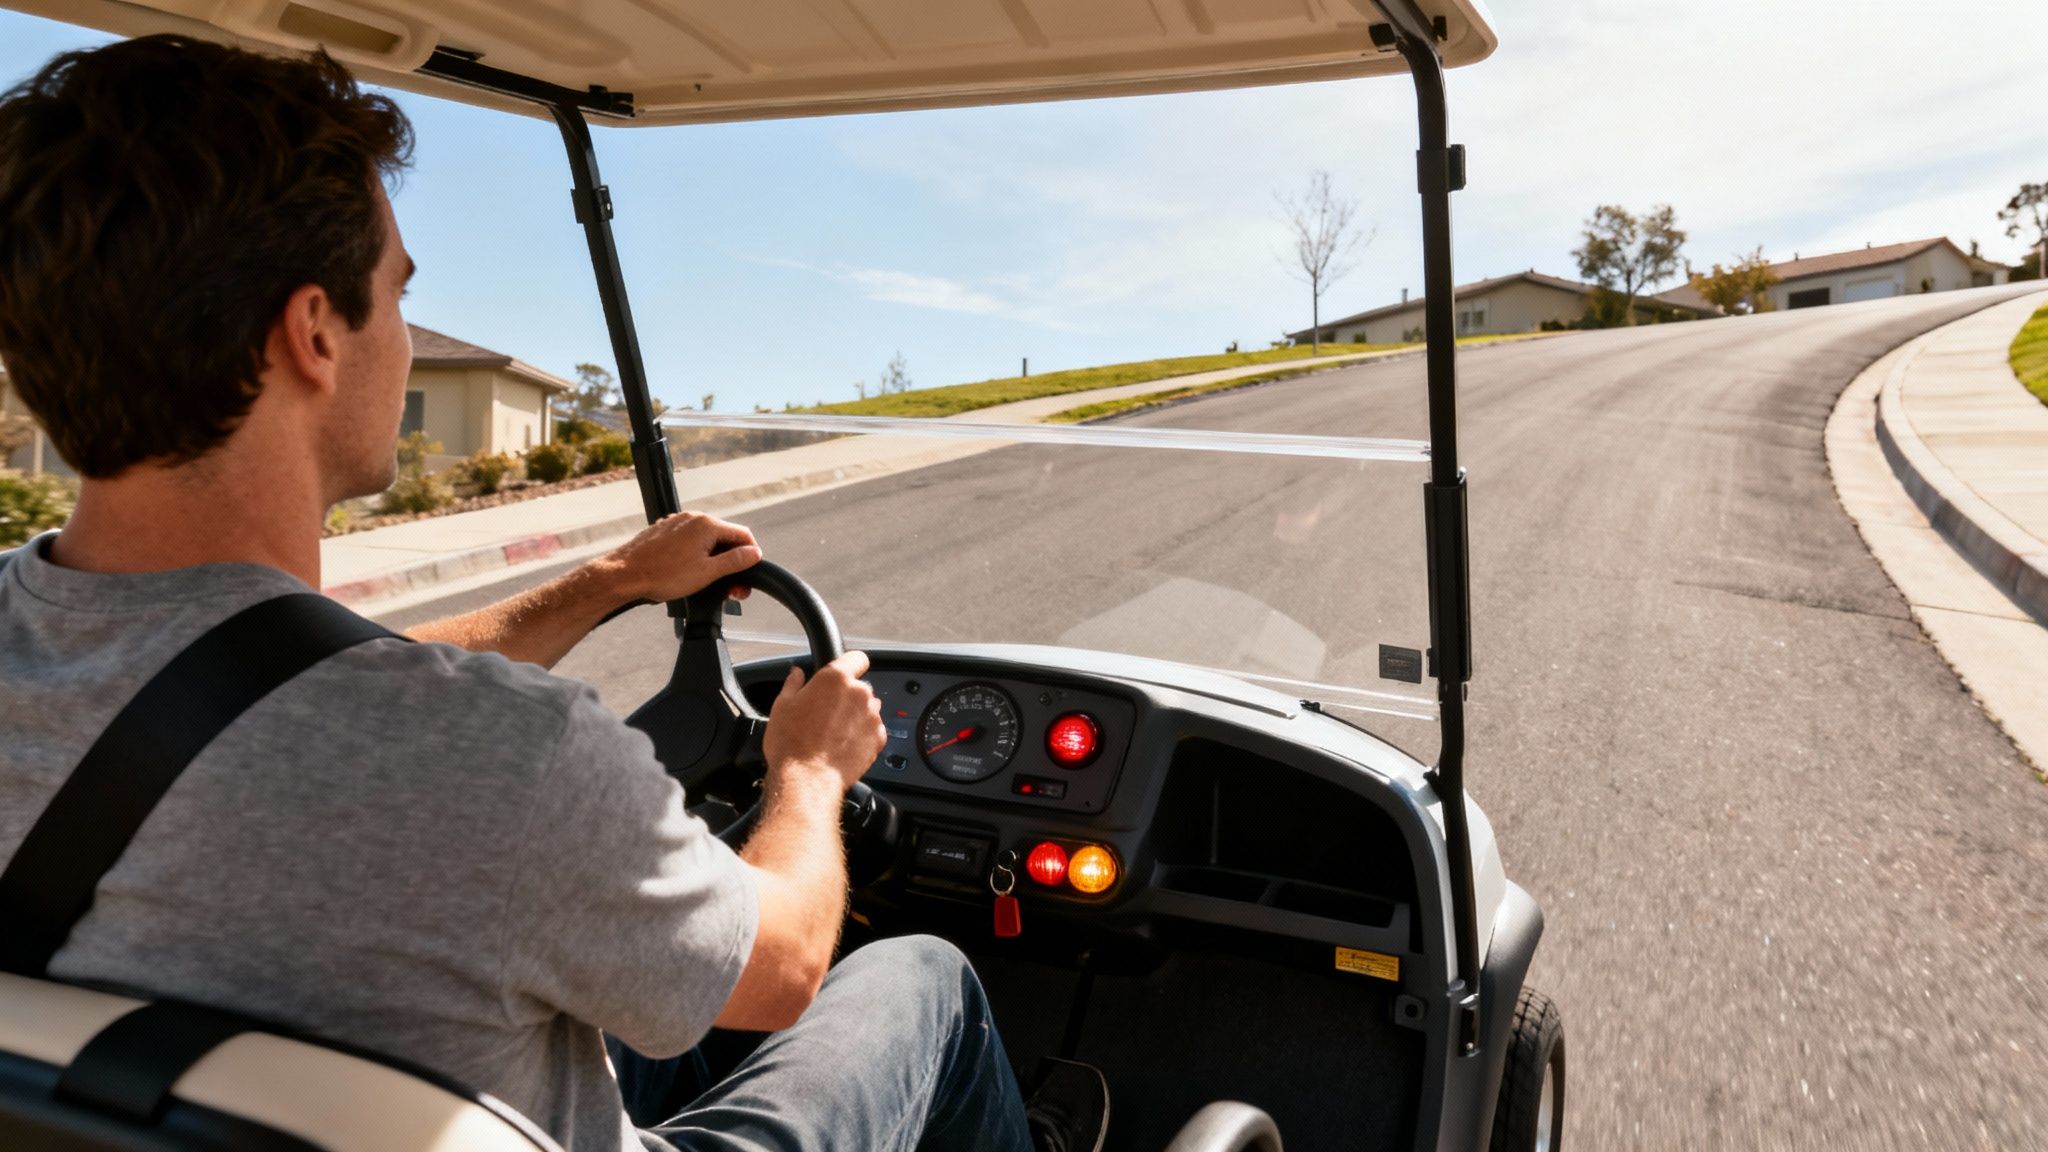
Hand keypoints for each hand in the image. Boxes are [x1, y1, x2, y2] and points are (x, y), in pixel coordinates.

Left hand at [601, 512, 761, 604]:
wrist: (625, 575)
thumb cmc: (662, 575)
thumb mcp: (707, 573)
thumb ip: (735, 561)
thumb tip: (755, 553)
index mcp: (707, 525)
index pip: (743, 535)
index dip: (751, 556)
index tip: (748, 574)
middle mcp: (693, 518)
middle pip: (724, 538)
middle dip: (731, 561)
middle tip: (731, 588)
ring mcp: (677, 523)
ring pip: (706, 540)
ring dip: (713, 560)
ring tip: (708, 582)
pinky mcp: (664, 532)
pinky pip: (689, 541)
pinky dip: (695, 555)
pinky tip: (687, 573)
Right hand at [762, 652, 885, 791]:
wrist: (806, 778)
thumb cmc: (791, 742)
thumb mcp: (782, 706)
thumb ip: (794, 683)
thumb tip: (797, 673)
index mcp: (835, 678)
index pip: (856, 658)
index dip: (850, 664)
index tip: (843, 673)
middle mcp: (859, 693)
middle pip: (860, 686)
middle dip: (847, 696)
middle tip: (827, 713)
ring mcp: (872, 716)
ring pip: (868, 708)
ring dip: (856, 716)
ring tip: (834, 733)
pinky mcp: (879, 738)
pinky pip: (874, 730)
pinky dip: (863, 735)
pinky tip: (843, 745)